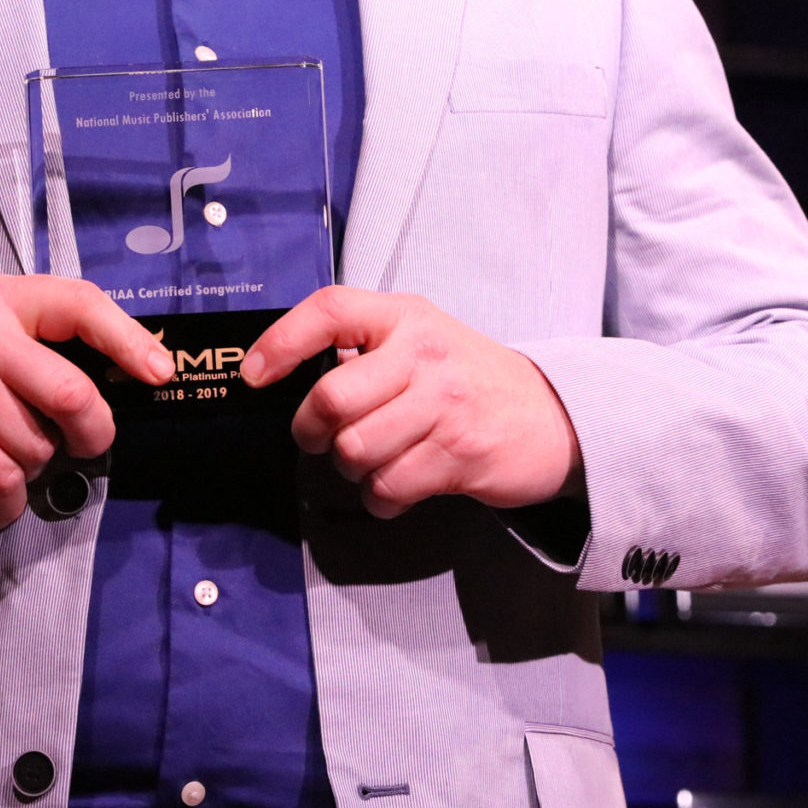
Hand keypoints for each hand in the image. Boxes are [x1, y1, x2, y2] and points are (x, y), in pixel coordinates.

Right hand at [0, 275, 171, 528]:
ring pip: (38, 446)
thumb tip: (96, 386)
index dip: (130, 340)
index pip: (81, 303)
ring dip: (30, 467)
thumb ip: (23, 341)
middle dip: (92, 432)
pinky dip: (5, 503)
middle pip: (75, 392)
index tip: (158, 373)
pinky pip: (4, 480)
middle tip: (84, 445)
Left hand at [243, 287, 581, 518]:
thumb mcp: (421, 338)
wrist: (553, 417)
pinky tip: (397, 482)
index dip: (281, 342)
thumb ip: (364, 346)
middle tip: (320, 436)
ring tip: (372, 459)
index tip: (254, 375)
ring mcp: (445, 406)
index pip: (330, 310)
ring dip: (350, 468)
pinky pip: (387, 488)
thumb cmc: (469, 378)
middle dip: (311, 430)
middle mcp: (424, 354)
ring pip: (355, 451)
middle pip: (331, 399)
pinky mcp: (458, 456)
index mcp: (406, 317)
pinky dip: (380, 497)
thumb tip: (285, 373)